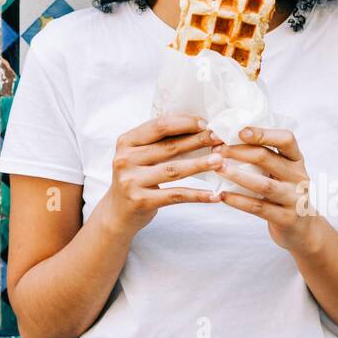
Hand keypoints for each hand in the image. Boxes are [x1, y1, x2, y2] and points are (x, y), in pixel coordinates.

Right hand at [102, 114, 225, 236]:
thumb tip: (197, 127)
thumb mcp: (139, 156)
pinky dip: (197, 195)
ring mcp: (131, 181)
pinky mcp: (141, 201)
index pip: (159, 126)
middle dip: (197, 141)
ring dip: (200, 165)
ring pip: (174, 170)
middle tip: (219, 138)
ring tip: (220, 160)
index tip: (206, 123)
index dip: (184, 123)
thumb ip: (159, 142)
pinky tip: (214, 195)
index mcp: (126, 142)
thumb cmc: (136, 178)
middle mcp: (125, 160)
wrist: (117, 213)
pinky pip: (175, 196)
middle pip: (169, 147)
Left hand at [212, 127, 324, 251]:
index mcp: (296, 160)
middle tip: (218, 150)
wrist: (303, 229)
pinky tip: (222, 195)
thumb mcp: (282, 172)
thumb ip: (265, 157)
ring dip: (237, 175)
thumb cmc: (284, 192)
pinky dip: (239, 200)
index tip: (240, 131)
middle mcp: (298, 177)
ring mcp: (294, 199)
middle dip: (239, 152)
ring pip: (264, 184)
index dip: (263, 133)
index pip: (286, 139)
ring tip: (218, 168)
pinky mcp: (286, 218)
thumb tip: (228, 139)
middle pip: (268, 158)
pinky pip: (259, 208)